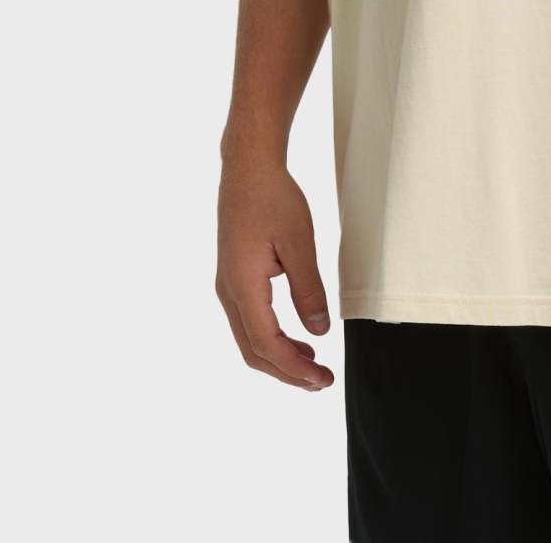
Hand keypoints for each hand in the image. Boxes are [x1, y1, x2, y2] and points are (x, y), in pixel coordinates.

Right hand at [216, 155, 334, 391]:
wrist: (247, 168)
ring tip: (312, 365)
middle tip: (321, 381)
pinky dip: (272, 338)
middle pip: (253, 350)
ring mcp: (228, 286)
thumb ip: (309, 290)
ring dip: (279, 357)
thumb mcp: (300, 243)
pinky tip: (297, 337)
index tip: (322, 378)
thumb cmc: (273, 198)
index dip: (295, 368)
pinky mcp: (233, 278)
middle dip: (287, 372)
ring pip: (249, 338)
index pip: (267, 344)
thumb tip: (319, 332)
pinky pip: (249, 321)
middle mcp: (228, 292)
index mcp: (242, 286)